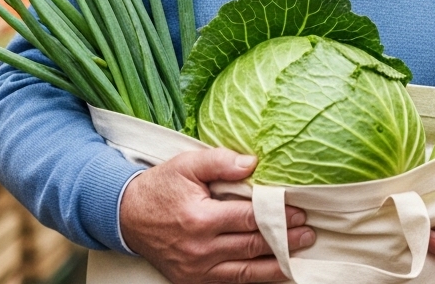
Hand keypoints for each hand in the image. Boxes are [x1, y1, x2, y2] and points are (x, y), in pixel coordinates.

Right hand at [119, 148, 314, 282]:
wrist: (126, 216)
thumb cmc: (160, 187)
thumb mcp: (186, 165)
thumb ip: (220, 161)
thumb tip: (253, 163)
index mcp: (201, 218)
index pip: (250, 218)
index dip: (277, 216)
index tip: (299, 211)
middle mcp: (200, 249)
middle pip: (252, 246)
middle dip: (284, 241)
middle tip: (308, 233)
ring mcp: (196, 269)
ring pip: (246, 271)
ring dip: (276, 265)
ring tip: (299, 256)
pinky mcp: (193, 280)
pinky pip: (231, 282)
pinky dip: (254, 278)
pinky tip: (273, 272)